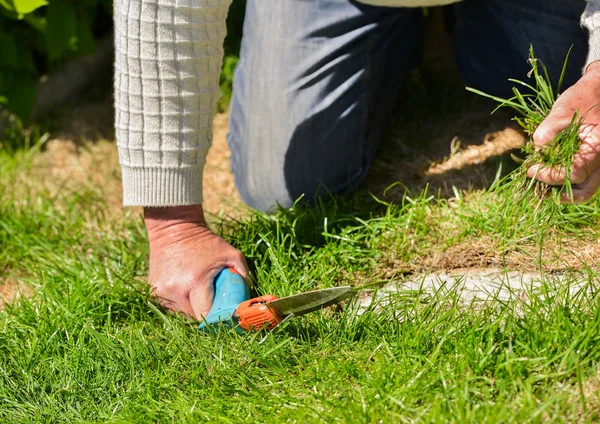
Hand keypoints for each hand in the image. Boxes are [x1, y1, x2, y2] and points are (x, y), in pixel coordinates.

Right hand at [144, 205, 248, 319]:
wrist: (175, 228)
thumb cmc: (207, 243)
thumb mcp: (232, 255)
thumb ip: (243, 277)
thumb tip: (248, 301)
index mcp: (193, 282)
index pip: (205, 315)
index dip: (217, 317)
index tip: (225, 314)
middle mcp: (174, 291)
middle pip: (194, 318)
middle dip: (206, 313)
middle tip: (215, 300)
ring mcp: (160, 293)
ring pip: (181, 315)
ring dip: (192, 309)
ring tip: (199, 292)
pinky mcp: (153, 293)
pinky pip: (171, 308)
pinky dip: (181, 304)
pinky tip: (187, 289)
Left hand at [528, 61, 599, 202]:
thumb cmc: (584, 97)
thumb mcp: (561, 112)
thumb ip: (547, 133)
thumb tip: (538, 153)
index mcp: (599, 147)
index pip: (574, 174)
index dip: (549, 176)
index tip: (531, 170)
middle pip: (586, 191)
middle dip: (560, 192)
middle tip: (538, 187)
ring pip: (588, 187)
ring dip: (566, 189)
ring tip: (544, 182)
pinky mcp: (599, 160)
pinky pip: (588, 177)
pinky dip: (571, 180)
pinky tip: (552, 173)